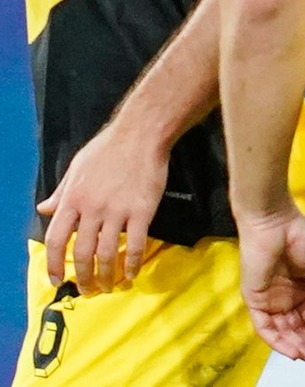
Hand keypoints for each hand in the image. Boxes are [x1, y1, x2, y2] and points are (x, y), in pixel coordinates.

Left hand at [37, 119, 168, 293]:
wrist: (142, 133)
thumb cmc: (108, 147)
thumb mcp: (77, 167)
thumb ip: (61, 192)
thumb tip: (44, 209)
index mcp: (73, 199)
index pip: (57, 240)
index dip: (54, 264)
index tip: (57, 280)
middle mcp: (92, 209)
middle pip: (82, 253)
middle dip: (83, 277)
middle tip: (87, 290)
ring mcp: (118, 210)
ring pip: (107, 254)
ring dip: (106, 276)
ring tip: (107, 287)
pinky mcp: (143, 210)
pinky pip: (135, 244)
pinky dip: (132, 264)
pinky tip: (131, 274)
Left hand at [237, 204, 304, 373]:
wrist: (275, 222)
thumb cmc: (298, 234)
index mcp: (299, 289)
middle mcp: (284, 299)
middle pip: (298, 330)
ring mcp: (269, 301)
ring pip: (284, 333)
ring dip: (300, 348)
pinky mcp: (255, 301)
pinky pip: (266, 328)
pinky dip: (280, 341)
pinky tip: (295, 351)